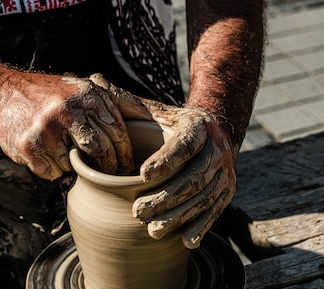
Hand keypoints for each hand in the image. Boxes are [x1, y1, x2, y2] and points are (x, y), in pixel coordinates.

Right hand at [0, 73, 138, 179]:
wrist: (4, 95)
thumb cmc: (53, 95)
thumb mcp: (85, 88)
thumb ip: (116, 100)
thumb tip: (152, 118)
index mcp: (86, 94)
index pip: (117, 131)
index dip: (125, 153)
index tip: (128, 165)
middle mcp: (67, 110)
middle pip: (101, 150)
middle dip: (110, 167)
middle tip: (112, 175)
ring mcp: (46, 129)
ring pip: (76, 165)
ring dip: (76, 166)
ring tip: (69, 154)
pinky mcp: (28, 147)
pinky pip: (53, 172)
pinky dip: (55, 169)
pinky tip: (49, 155)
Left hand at [89, 78, 237, 248]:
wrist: (211, 132)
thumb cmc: (172, 123)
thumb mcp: (157, 109)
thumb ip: (129, 102)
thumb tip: (95, 82)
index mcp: (198, 126)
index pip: (184, 143)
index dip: (166, 159)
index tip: (142, 175)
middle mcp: (217, 148)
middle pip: (193, 176)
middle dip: (165, 197)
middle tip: (137, 212)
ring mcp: (225, 171)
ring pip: (203, 197)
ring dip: (178, 215)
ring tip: (152, 229)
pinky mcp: (227, 190)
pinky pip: (216, 211)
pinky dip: (201, 226)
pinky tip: (185, 240)